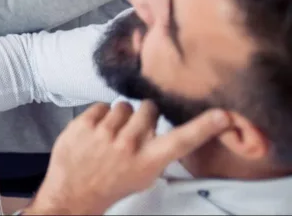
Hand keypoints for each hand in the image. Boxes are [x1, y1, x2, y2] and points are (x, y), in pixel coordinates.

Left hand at [29, 101, 230, 215]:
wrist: (74, 191)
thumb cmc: (111, 183)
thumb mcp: (144, 175)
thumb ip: (157, 152)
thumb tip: (164, 128)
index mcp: (149, 161)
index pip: (182, 140)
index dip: (204, 127)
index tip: (222, 116)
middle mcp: (129, 145)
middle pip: (149, 108)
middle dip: (144, 114)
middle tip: (134, 128)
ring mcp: (105, 133)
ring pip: (124, 105)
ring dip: (120, 117)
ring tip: (112, 135)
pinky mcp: (84, 124)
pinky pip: (101, 105)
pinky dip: (100, 116)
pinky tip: (96, 132)